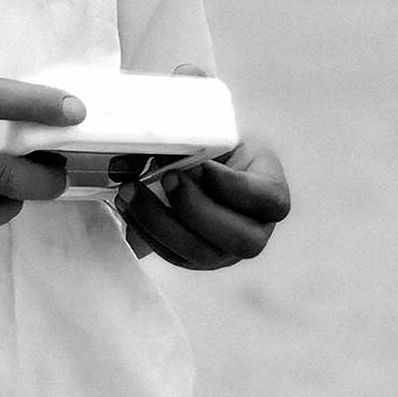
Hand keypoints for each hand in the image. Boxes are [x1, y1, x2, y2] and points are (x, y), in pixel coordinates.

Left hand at [116, 136, 289, 269]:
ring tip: (131, 189)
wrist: (208, 165)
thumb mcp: (214, 138)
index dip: (233, 187)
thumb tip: (133, 156)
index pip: (268, 200)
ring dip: (159, 221)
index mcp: (271, 196)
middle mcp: (256, 231)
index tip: (201, 165)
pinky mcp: (195, 259)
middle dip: (195, 208)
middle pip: (240, 239)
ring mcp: (227, 251)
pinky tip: (126, 204)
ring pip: (200, 252)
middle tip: (167, 178)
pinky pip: (171, 254)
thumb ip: (186, 143)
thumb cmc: (216, 149)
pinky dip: (143, 229)